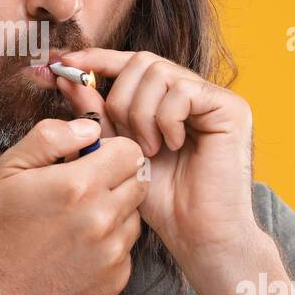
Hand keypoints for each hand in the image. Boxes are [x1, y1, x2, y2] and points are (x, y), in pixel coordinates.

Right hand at [0, 117, 147, 294]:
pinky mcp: (116, 279)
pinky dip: (109, 243)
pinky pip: (127, 247)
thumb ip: (51, 137)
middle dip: (116, 177)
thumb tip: (90, 127)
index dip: (110, 150)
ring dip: (114, 211)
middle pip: (139, 180)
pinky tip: (77, 248)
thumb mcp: (9, 169)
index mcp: (78, 186)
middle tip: (82, 188)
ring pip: (135, 214)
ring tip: (76, 220)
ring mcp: (112, 253)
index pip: (130, 151)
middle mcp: (102, 219)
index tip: (90, 159)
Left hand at [55, 48, 260, 263]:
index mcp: (166, 99)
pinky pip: (182, 91)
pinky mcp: (231, 107)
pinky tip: (171, 146)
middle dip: (120, 99)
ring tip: (149, 149)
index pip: (130, 62)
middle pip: (141, 62)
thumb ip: (98, 115)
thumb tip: (68, 78)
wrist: (196, 235)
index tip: (63, 64)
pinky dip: (166, 119)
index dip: (97, 59)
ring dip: (141, 114)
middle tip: (126, 140)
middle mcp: (192, 92)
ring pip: (158, 73)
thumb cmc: (161, 201)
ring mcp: (213, 97)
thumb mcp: (117, 151)